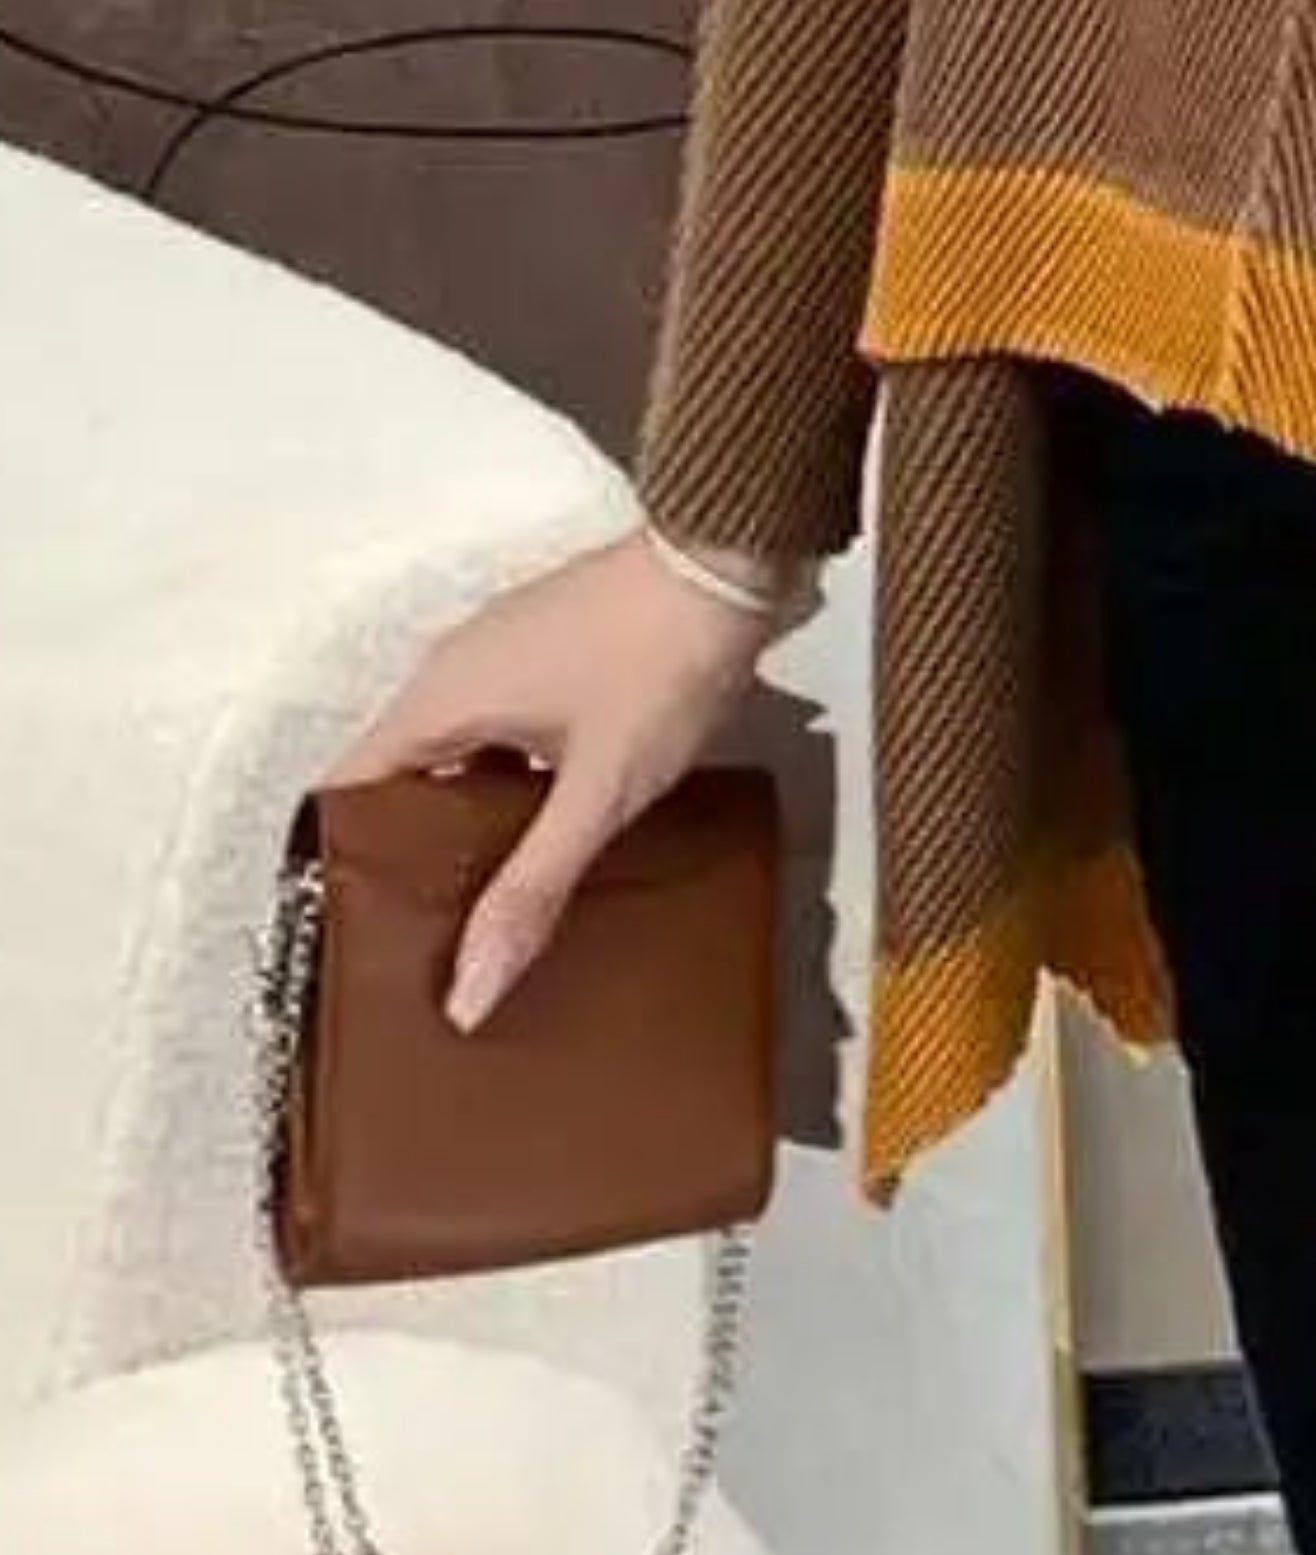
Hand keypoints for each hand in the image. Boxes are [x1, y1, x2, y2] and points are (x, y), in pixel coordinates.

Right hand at [321, 531, 773, 1030]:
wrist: (733, 560)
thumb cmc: (661, 665)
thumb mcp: (597, 791)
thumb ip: (531, 891)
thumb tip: (467, 993)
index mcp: (437, 697)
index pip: (347, 792)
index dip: (343, 865)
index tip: (359, 934)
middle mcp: (454, 670)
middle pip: (401, 780)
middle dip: (412, 856)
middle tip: (428, 943)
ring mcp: (505, 656)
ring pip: (459, 757)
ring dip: (471, 822)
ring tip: (488, 907)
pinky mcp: (553, 654)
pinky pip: (504, 732)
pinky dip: (514, 785)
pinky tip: (550, 836)